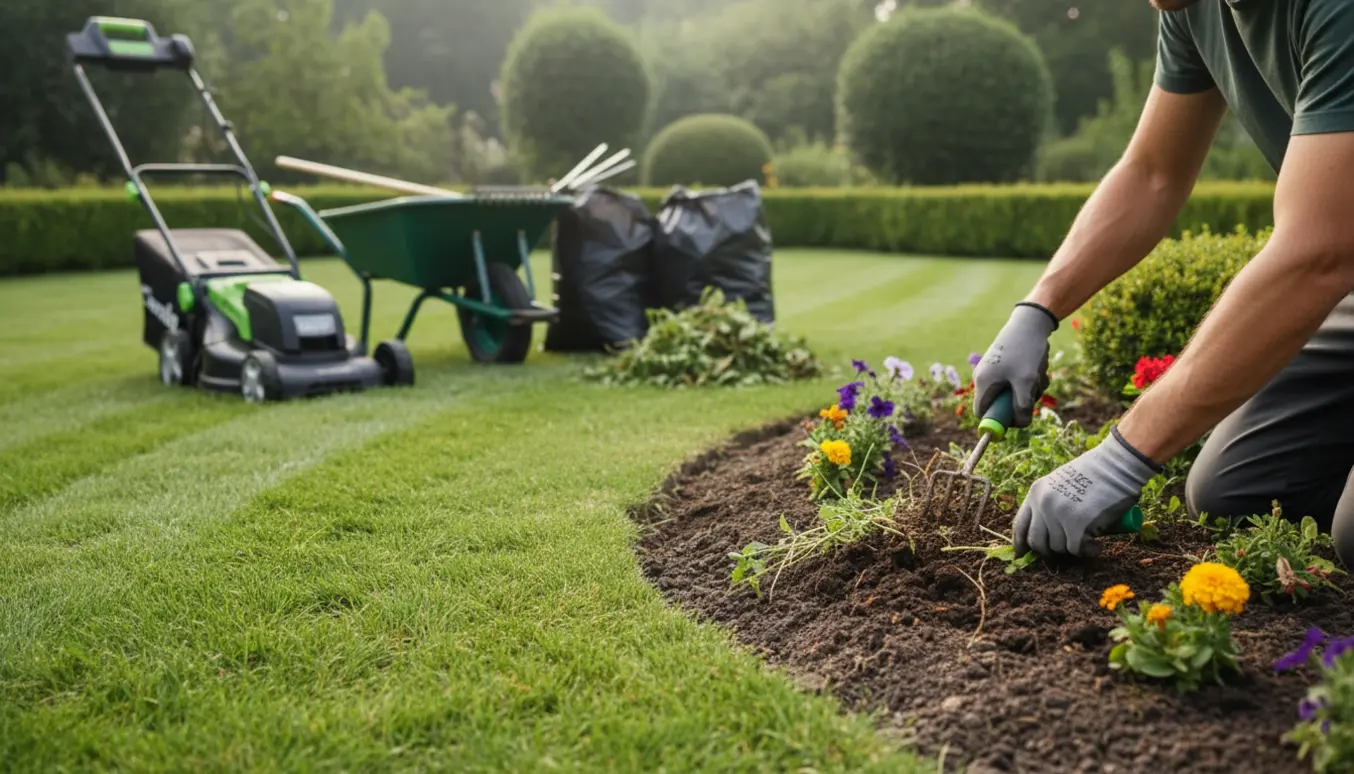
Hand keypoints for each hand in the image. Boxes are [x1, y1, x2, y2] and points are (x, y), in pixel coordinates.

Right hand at [973, 303, 1056, 427]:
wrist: (1031, 321)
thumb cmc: (1026, 351)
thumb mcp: (1026, 382)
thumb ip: (1022, 407)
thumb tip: (1020, 423)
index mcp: (983, 383)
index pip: (983, 413)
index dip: (999, 420)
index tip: (1017, 418)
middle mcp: (986, 378)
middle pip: (1002, 404)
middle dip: (1021, 401)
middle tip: (1033, 391)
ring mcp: (997, 371)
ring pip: (1015, 393)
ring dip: (1031, 389)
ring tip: (1038, 373)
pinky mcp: (1007, 366)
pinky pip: (1020, 382)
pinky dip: (1031, 378)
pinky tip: (1038, 365)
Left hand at [1012, 427, 1160, 557]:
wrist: (1117, 464)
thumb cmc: (1095, 474)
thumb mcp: (1060, 484)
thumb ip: (1049, 501)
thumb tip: (1045, 532)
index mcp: (1036, 493)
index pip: (1019, 525)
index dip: (1020, 544)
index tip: (1024, 554)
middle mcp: (1043, 504)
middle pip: (1036, 542)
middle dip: (1050, 551)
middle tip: (1066, 549)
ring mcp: (1059, 515)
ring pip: (1059, 548)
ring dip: (1073, 549)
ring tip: (1088, 540)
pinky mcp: (1077, 525)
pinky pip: (1077, 550)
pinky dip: (1089, 551)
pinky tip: (1097, 546)